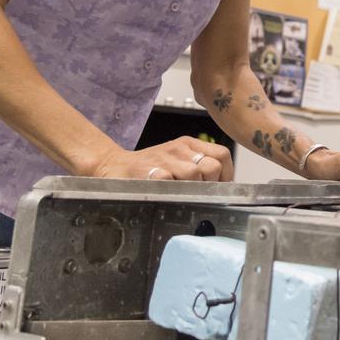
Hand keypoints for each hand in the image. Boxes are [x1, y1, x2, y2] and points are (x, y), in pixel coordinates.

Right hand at [92, 135, 233, 180]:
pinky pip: (167, 179)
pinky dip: (170, 190)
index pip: (222, 155)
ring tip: (182, 194)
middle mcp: (180, 148)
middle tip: (200, 194)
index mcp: (190, 144)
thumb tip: (224, 187)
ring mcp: (164, 157)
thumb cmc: (150, 167)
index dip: (225, 175)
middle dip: (209, 184)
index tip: (219, 188)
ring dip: (191, 188)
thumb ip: (200, 168)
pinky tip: (166, 195)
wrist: (114, 165)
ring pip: (193, 173)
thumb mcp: (178, 160)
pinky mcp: (148, 169)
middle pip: (211, 167)